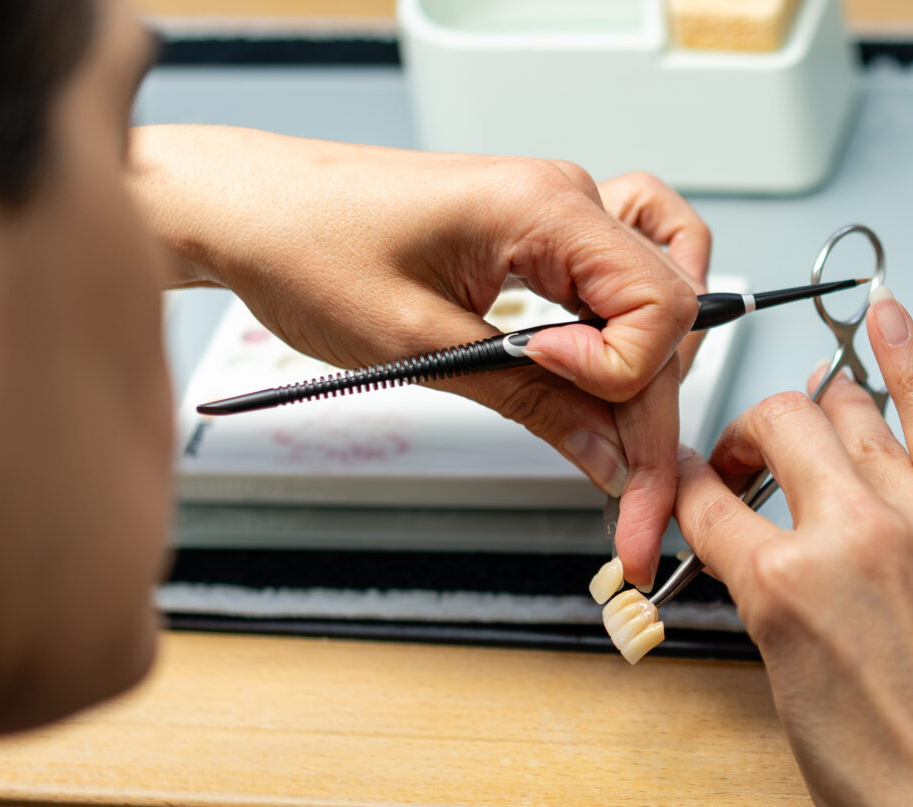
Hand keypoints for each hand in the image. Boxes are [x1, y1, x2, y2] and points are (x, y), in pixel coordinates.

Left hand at [130, 127, 706, 588]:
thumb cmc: (304, 246)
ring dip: (650, 368)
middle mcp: (565, 198)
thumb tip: (608, 459)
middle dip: (652, 412)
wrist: (247, 208)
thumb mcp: (419, 347)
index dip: (629, 378)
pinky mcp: (540, 233)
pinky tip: (605, 372)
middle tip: (632, 502)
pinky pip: (624, 274)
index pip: (657, 305)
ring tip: (620, 431)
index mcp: (541, 207)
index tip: (577, 414)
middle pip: (665, 315)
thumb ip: (532, 405)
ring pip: (660, 292)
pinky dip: (631, 328)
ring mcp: (557, 213)